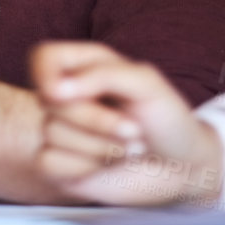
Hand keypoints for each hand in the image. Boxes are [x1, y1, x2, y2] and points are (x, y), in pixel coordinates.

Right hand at [31, 41, 222, 205]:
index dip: (45, 73)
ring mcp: (60, 131)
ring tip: (126, 148)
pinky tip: (105, 165)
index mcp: (84, 67)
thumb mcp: (146, 83)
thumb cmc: (166, 118)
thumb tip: (54, 90)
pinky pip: (48, 162)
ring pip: (52, 133)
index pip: (43, 57)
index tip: (62, 92)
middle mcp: (66, 97)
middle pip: (50, 101)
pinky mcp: (58, 165)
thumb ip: (102, 75)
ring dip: (99, 146)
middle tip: (133, 128)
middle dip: (97, 120)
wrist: (180, 167)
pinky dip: (83, 167)